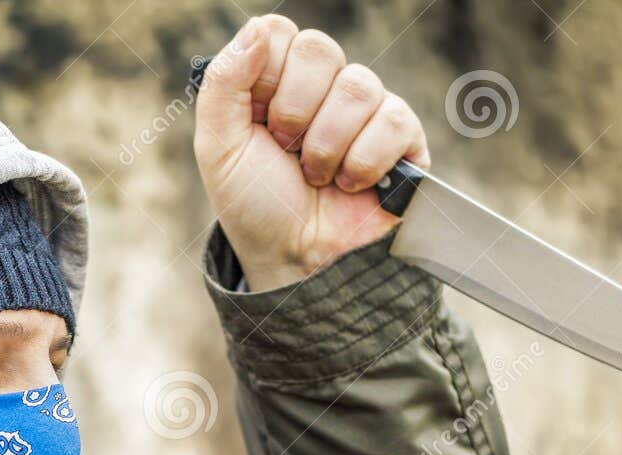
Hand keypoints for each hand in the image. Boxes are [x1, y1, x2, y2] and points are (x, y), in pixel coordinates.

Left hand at [193, 15, 430, 290]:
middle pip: (320, 49)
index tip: (260, 122)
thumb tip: (259, 26)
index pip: (279, 33)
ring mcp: (365, 109)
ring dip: (326, 146)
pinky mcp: (402, 137)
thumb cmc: (255, 207)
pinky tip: (351, 185)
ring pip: (358, 86)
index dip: (268, 77)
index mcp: (275, 81)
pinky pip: (393, 119)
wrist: (296, 262)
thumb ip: (225, 82)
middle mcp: (322, 86)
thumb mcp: (219, 148)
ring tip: (317, 178)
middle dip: (295, 112)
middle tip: (287, 153)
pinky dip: (363, 162)